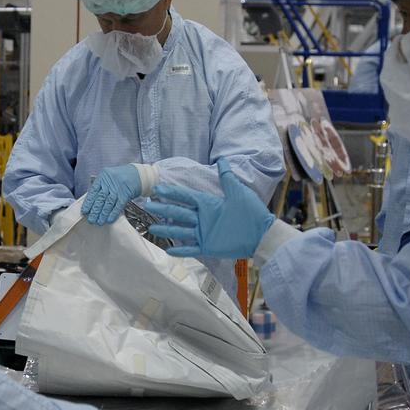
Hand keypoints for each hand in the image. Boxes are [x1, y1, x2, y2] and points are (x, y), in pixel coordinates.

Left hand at [82, 165, 142, 224]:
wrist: (138, 175)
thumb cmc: (121, 178)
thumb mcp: (108, 178)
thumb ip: (100, 187)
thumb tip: (91, 202)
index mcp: (103, 177)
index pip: (93, 191)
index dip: (88, 202)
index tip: (84, 211)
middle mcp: (109, 182)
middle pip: (100, 198)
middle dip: (95, 211)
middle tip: (91, 220)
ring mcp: (118, 188)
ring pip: (108, 203)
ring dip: (103, 214)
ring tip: (99, 222)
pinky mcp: (126, 194)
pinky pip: (118, 206)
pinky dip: (113, 214)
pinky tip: (109, 220)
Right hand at [146, 158, 274, 258]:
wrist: (262, 234)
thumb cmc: (251, 211)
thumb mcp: (238, 191)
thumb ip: (227, 176)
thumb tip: (222, 159)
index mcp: (208, 203)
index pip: (185, 196)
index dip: (171, 192)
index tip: (156, 188)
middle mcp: (202, 217)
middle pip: (178, 213)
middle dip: (163, 209)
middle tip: (147, 206)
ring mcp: (204, 233)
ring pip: (181, 230)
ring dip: (167, 230)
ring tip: (152, 229)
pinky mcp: (208, 246)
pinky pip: (191, 248)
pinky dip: (181, 250)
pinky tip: (168, 250)